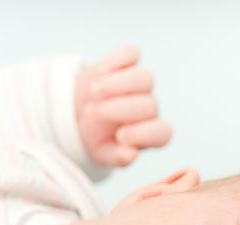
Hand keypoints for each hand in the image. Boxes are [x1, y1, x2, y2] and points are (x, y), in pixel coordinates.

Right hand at [75, 43, 172, 167]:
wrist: (78, 113)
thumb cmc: (95, 138)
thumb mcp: (102, 153)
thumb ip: (116, 157)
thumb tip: (130, 155)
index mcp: (149, 133)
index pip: (162, 133)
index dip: (145, 134)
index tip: (120, 136)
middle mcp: (149, 108)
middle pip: (149, 104)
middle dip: (120, 108)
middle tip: (91, 113)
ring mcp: (139, 84)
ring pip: (145, 77)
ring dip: (118, 84)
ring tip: (93, 92)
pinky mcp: (126, 62)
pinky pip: (131, 53)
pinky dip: (117, 59)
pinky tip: (100, 70)